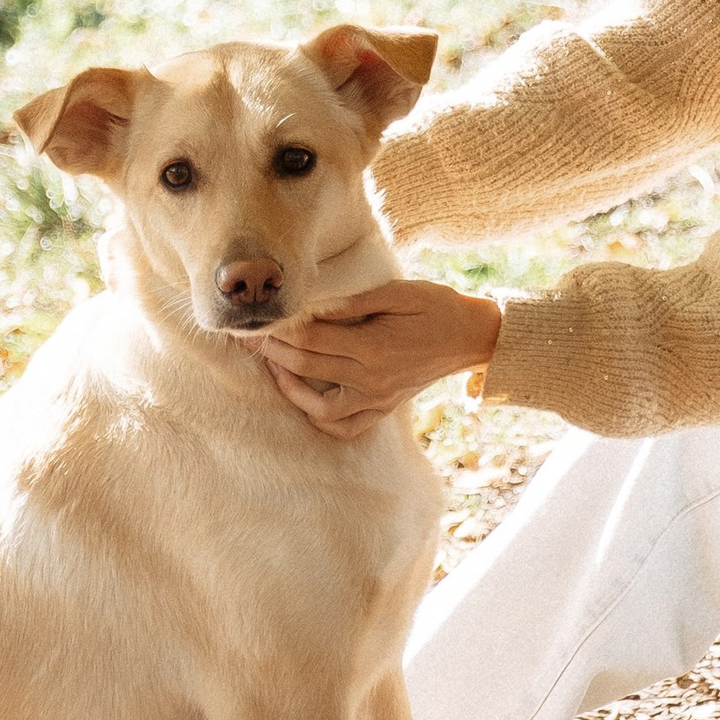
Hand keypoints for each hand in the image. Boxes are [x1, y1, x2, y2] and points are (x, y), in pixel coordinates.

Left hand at [262, 281, 501, 434]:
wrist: (471, 337)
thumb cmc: (435, 306)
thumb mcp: (399, 292)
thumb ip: (354, 301)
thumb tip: (313, 303)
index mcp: (373, 346)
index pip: (313, 338)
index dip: (282, 327)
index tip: (260, 317)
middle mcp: (371, 379)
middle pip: (308, 367)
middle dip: (273, 350)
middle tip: (249, 337)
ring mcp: (377, 399)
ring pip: (320, 408)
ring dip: (290, 388)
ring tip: (274, 367)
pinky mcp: (383, 408)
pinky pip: (345, 427)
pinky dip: (320, 419)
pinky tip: (305, 400)